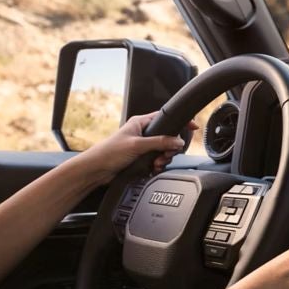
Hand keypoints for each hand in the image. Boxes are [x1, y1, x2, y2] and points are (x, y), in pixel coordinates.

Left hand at [76, 112, 197, 184]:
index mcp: (141, 122)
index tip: (192, 127)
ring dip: (163, 159)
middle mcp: (143, 133)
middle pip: (168, 137)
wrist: (97, 170)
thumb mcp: (137, 145)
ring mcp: (143, 146)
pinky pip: (157, 160)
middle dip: (170, 148)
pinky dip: (158, 165)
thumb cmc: (109, 152)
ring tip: (156, 163)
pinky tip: (152, 168)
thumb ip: (160, 142)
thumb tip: (177, 142)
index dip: (180, 122)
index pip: (166, 118)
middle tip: (165, 154)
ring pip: (164, 150)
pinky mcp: (142, 158)